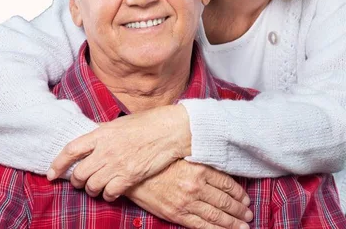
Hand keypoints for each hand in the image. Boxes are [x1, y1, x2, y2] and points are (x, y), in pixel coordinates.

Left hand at [47, 104, 191, 199]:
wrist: (168, 131)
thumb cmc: (145, 124)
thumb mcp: (117, 124)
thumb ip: (102, 135)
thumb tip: (90, 144)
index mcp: (100, 134)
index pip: (70, 150)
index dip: (57, 164)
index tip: (51, 174)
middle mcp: (105, 150)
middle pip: (79, 173)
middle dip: (76, 181)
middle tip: (79, 183)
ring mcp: (117, 164)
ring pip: (92, 186)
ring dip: (91, 190)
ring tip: (95, 188)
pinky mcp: (130, 176)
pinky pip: (110, 193)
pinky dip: (107, 196)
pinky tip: (110, 192)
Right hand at [126, 160, 251, 228]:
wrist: (131, 175)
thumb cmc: (156, 164)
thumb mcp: (180, 157)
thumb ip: (199, 163)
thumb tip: (218, 170)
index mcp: (198, 168)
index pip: (227, 183)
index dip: (239, 193)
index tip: (245, 198)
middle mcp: (196, 186)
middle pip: (225, 201)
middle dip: (240, 210)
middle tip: (248, 214)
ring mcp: (187, 202)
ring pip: (217, 215)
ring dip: (233, 222)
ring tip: (244, 226)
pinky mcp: (177, 214)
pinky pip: (202, 225)